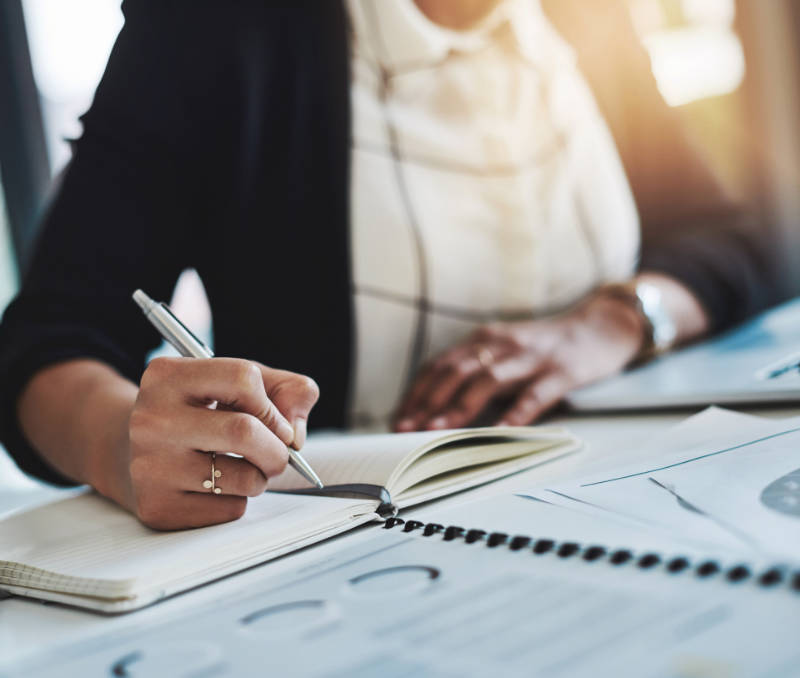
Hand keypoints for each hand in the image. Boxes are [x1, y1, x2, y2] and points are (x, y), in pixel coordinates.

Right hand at [126, 357, 318, 529]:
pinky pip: (230, 510)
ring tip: (243, 468)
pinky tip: (215, 487)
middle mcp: (151, 419)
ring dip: (260, 477)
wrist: (129, 452)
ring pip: (244, 478)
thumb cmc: (198, 412)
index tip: (275, 421)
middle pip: (244, 431)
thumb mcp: (236, 384)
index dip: (272, 405)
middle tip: (277, 454)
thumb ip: (286, 391)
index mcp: (168, 376)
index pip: (243, 378)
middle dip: (277, 449)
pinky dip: (238, 500)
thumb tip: (295, 436)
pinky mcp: (157, 506)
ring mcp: (150, 466)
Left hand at [394, 294, 645, 430]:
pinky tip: (500, 432)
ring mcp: (532, 357)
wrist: (602, 326)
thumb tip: (437, 405)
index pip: (440, 365)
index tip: (397, 417)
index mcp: (485, 339)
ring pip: (488, 381)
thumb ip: (476, 371)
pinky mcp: (562, 371)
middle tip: (404, 428)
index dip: (416, 392)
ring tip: (437, 430)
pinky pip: (535, 395)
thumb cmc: (545, 347)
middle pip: (455, 371)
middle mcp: (503, 344)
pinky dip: (515, 414)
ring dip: (459, 406)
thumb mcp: (505, 350)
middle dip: (426, 401)